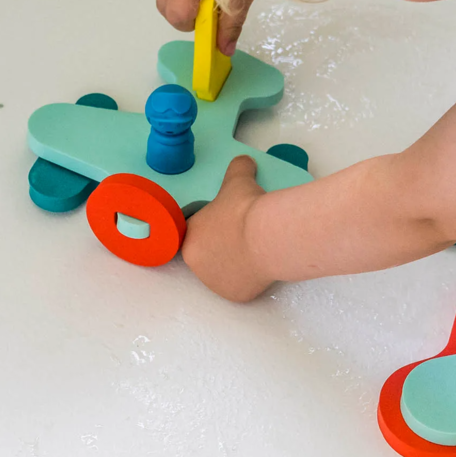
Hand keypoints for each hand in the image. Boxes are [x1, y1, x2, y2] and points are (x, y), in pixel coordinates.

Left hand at [181, 156, 274, 301]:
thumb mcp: (238, 181)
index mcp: (190, 237)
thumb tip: (245, 161)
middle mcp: (197, 265)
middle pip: (209, 256)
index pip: (196, 234)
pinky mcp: (235, 295)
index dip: (213, 228)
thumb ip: (238, 170)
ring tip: (254, 250)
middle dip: (223, 248)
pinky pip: (241, 286)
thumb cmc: (244, 208)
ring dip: (235, 265)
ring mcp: (215, 283)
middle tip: (243, 236)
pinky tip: (261, 265)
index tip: (229, 224)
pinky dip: (250, 279)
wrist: (265, 235)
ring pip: (224, 274)